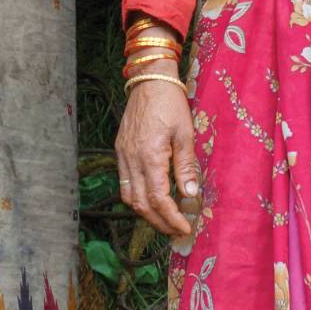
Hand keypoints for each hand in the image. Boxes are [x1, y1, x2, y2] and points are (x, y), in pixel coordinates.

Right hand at [115, 75, 197, 235]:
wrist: (150, 79)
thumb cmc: (171, 103)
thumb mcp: (185, 133)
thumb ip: (186, 166)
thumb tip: (190, 195)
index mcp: (149, 156)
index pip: (158, 199)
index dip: (171, 218)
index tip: (185, 228)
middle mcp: (131, 159)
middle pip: (140, 204)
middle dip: (158, 222)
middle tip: (176, 230)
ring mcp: (122, 155)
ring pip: (128, 196)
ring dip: (145, 212)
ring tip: (165, 218)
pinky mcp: (120, 150)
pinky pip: (124, 182)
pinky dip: (137, 196)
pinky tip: (151, 197)